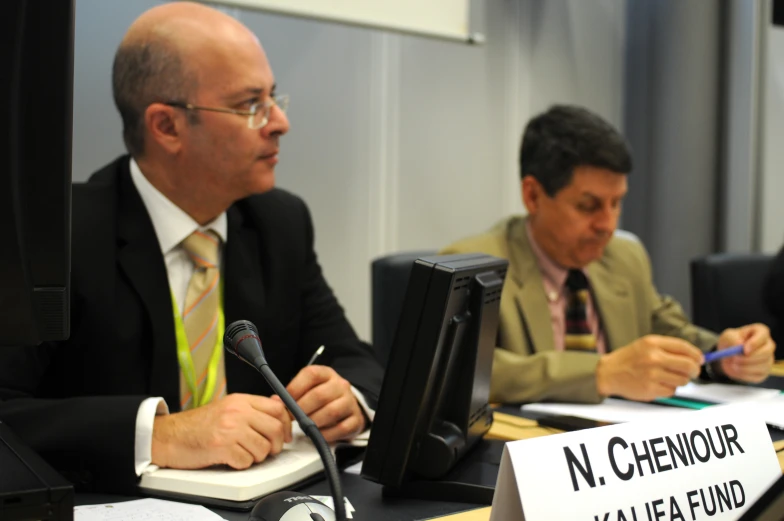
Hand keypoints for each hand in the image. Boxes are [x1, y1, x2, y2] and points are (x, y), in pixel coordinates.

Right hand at [151, 393, 292, 469]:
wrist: (169, 436)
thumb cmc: (197, 426)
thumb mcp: (228, 408)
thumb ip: (253, 408)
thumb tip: (280, 408)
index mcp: (240, 400)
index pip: (278, 409)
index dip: (287, 424)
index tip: (286, 435)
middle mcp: (237, 412)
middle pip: (275, 429)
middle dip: (275, 445)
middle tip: (268, 450)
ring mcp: (230, 429)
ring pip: (263, 449)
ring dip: (256, 457)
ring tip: (243, 453)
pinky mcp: (222, 447)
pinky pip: (247, 462)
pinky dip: (242, 465)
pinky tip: (231, 458)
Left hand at [274, 365, 365, 441]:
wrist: (346, 407)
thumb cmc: (322, 398)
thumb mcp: (309, 389)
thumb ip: (292, 394)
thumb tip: (275, 401)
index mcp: (326, 374)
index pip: (311, 374)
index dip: (295, 388)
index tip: (285, 401)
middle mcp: (340, 385)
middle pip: (319, 395)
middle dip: (301, 409)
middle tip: (291, 418)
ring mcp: (350, 402)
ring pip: (331, 412)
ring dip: (313, 422)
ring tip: (304, 426)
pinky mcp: (356, 419)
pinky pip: (340, 428)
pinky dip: (326, 433)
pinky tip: (317, 434)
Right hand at [595, 335, 703, 400]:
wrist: (608, 373)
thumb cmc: (628, 359)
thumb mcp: (645, 345)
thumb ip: (667, 348)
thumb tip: (694, 357)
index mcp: (652, 343)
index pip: (684, 347)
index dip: (696, 354)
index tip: (700, 359)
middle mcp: (653, 357)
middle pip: (688, 365)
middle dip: (694, 370)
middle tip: (692, 372)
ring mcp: (652, 374)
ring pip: (682, 380)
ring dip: (680, 380)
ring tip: (669, 377)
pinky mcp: (650, 388)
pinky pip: (672, 391)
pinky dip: (669, 389)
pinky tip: (658, 384)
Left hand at [717, 324, 774, 382]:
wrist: (728, 355)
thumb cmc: (730, 342)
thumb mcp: (727, 336)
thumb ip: (732, 339)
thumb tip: (740, 344)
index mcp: (760, 332)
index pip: (763, 335)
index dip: (754, 343)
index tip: (744, 349)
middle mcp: (768, 345)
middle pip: (766, 352)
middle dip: (749, 357)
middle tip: (735, 359)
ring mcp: (768, 360)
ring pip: (762, 366)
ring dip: (744, 367)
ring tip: (732, 364)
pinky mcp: (763, 372)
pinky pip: (757, 376)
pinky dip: (744, 374)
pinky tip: (736, 369)